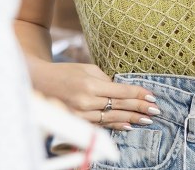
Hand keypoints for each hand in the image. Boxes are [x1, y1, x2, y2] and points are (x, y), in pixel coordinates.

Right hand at [29, 61, 161, 130]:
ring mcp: (81, 114)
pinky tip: (128, 126)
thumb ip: (105, 80)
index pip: (121, 92)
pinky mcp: (77, 121)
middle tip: (156, 110)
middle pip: (120, 106)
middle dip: (140, 108)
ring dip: (131, 119)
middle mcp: (86, 101)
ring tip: (147, 119)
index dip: (138, 95)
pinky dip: (115, 126)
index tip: (152, 97)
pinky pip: (100, 125)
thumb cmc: (65, 72)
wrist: (39, 82)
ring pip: (112, 118)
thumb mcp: (86, 69)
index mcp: (90, 84)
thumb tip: (122, 91)